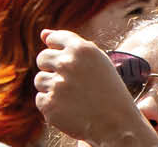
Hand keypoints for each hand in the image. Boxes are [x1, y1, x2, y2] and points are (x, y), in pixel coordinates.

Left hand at [34, 29, 156, 146]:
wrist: (118, 125)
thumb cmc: (108, 90)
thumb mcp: (95, 61)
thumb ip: (69, 43)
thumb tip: (42, 33)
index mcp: (81, 48)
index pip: (53, 39)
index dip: (59, 51)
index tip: (69, 64)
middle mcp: (67, 63)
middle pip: (42, 58)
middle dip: (52, 69)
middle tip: (71, 83)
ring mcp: (57, 85)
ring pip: (40, 79)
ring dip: (51, 88)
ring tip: (72, 97)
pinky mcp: (50, 105)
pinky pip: (40, 99)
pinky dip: (51, 105)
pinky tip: (69, 109)